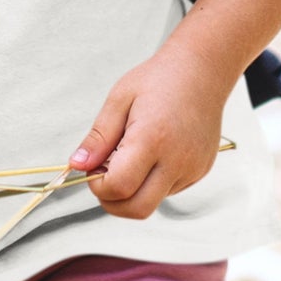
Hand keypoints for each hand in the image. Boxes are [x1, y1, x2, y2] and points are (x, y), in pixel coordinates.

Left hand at [68, 49, 228, 219]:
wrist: (202, 71)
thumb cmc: (159, 79)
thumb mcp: (119, 99)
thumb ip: (98, 137)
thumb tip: (77, 165)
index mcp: (152, 138)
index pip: (119, 187)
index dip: (98, 186)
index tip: (91, 169)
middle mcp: (176, 160)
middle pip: (137, 209)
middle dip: (112, 201)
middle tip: (103, 175)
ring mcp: (192, 169)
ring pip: (153, 202)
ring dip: (133, 190)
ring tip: (130, 154)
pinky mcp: (201, 172)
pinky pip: (169, 190)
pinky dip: (152, 182)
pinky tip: (152, 153)